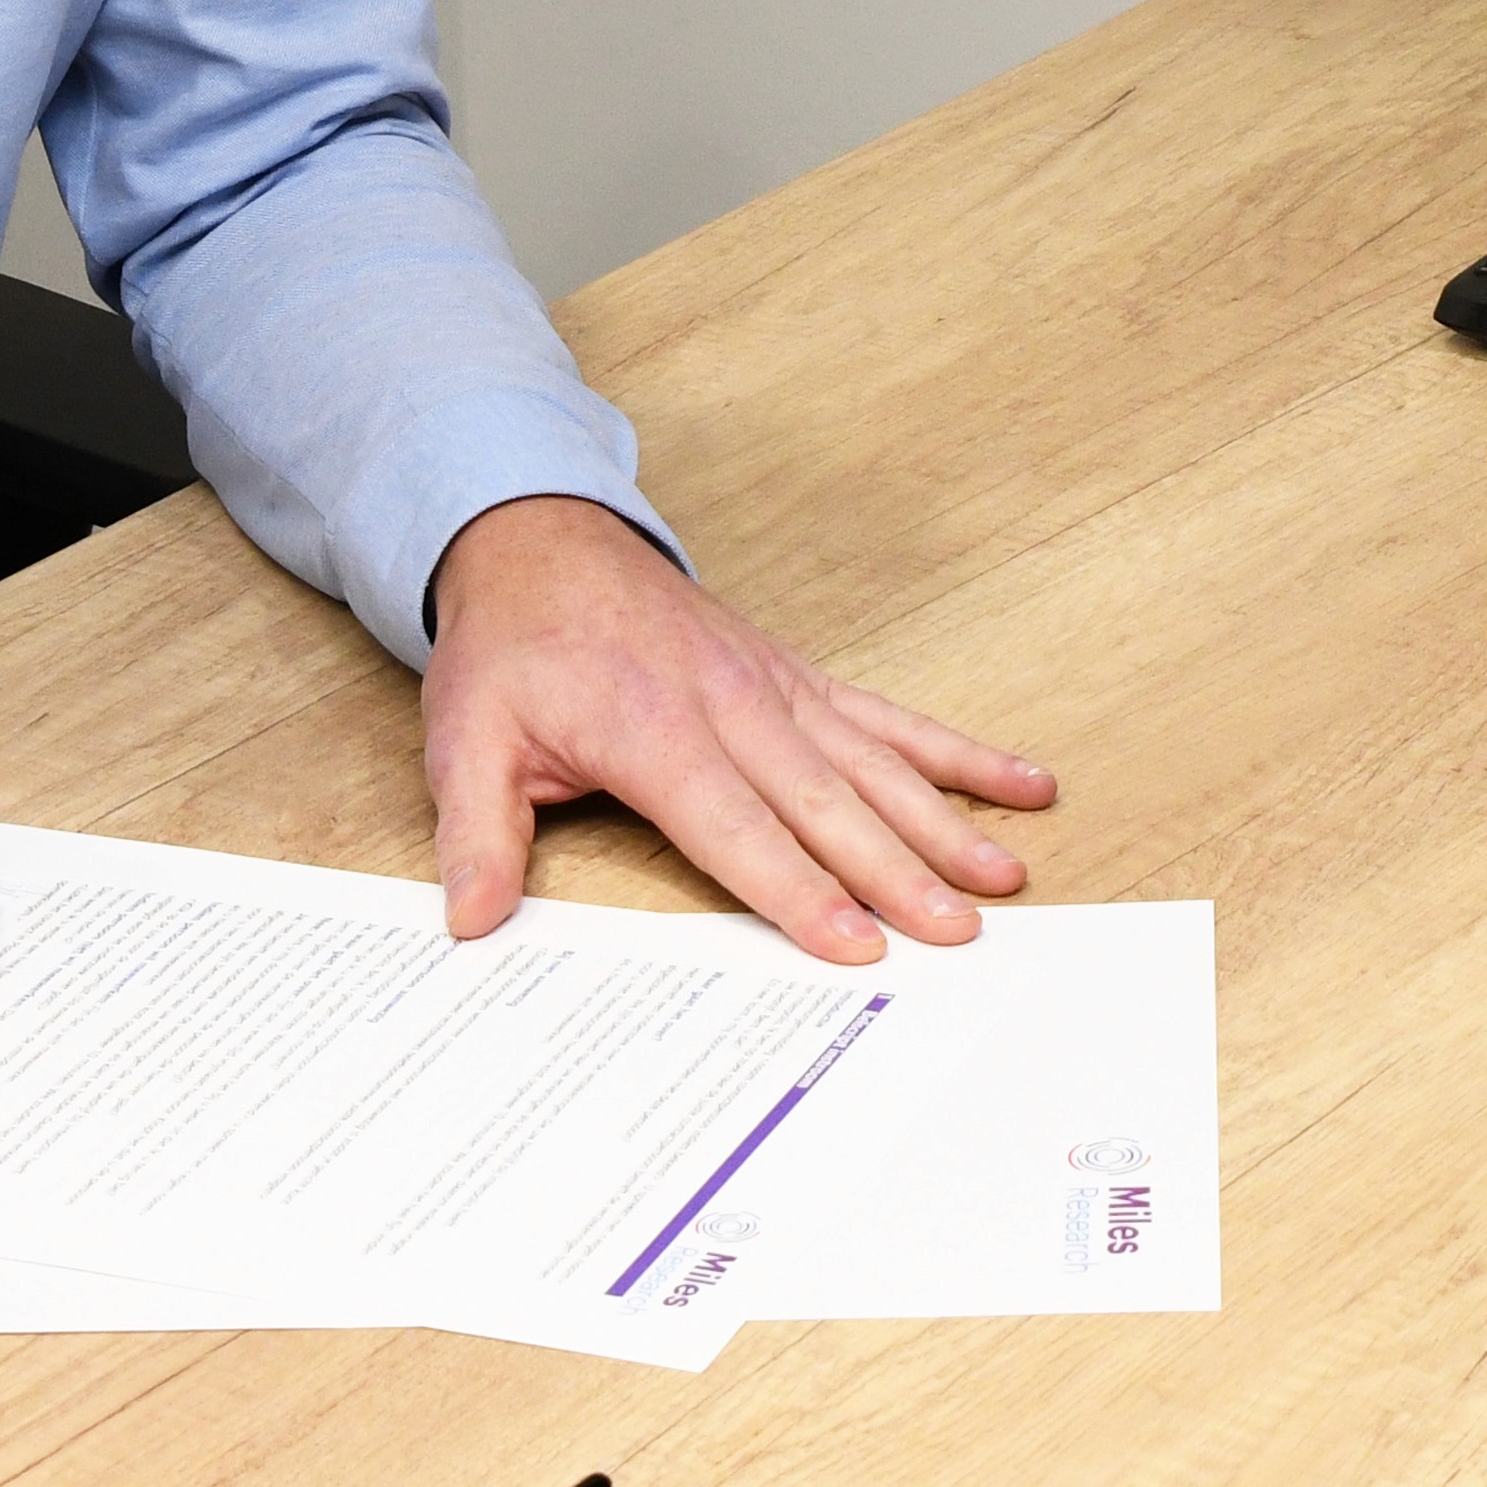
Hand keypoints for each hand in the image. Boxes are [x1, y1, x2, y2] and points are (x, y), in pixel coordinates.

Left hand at [419, 493, 1059, 963]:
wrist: (541, 542)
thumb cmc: (511, 650)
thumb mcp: (467, 739)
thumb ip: (479, 835)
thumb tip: (473, 922)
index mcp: (654, 731)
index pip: (735, 828)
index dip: (797, 889)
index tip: (855, 944)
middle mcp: (732, 707)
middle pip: (827, 803)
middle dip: (898, 871)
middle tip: (959, 930)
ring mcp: (777, 689)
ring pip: (875, 763)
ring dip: (944, 821)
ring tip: (1006, 875)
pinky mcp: (799, 678)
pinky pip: (890, 718)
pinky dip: (956, 753)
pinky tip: (1019, 784)